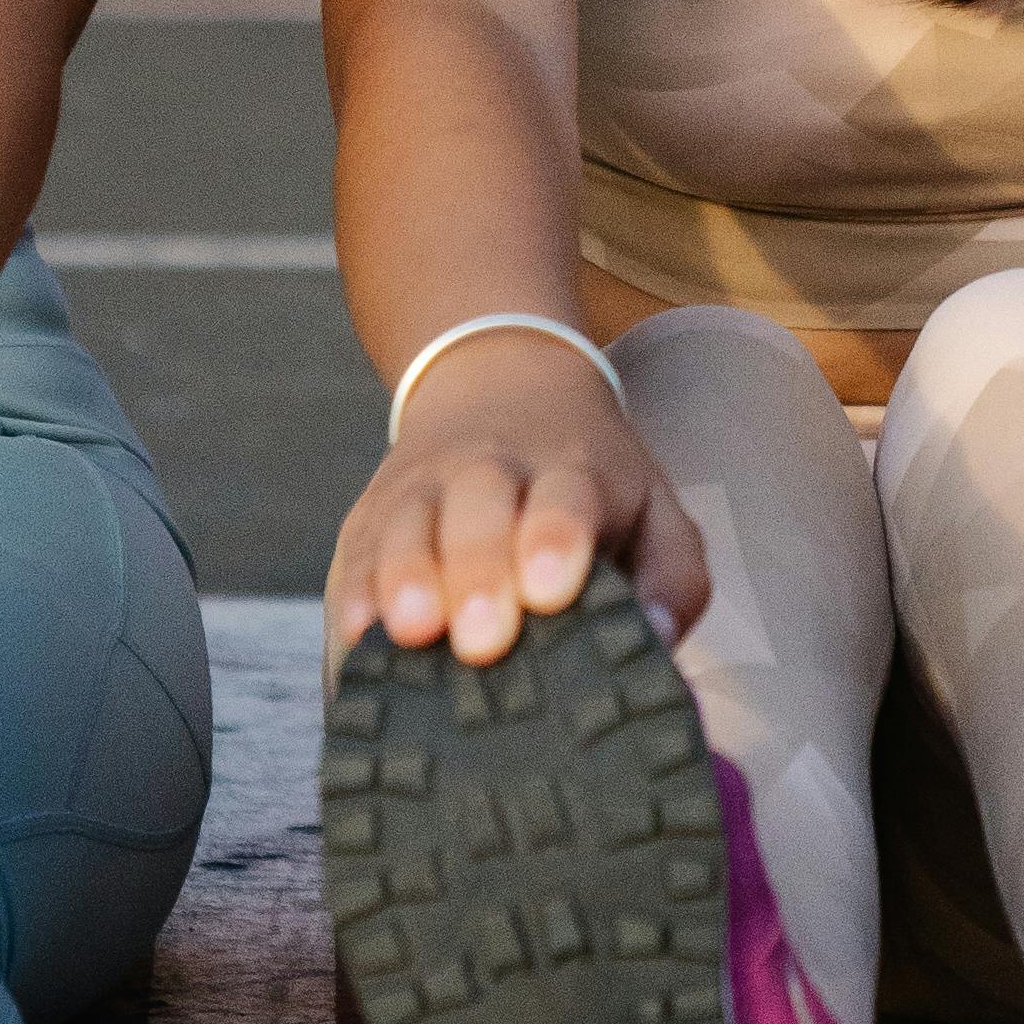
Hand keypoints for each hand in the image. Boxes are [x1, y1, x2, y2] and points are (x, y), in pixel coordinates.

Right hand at [327, 356, 706, 671]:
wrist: (500, 383)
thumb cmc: (589, 481)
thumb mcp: (654, 510)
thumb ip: (672, 576)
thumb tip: (658, 638)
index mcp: (571, 471)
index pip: (565, 500)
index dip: (555, 540)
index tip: (551, 591)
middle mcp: (491, 470)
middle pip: (478, 512)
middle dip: (476, 573)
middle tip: (481, 640)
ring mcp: (422, 487)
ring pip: (407, 525)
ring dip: (404, 578)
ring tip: (409, 633)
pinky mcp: (371, 513)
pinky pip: (354, 551)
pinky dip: (350, 594)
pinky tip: (355, 639)